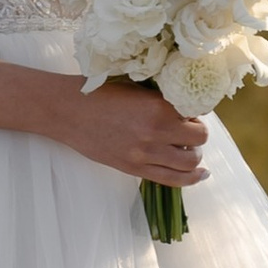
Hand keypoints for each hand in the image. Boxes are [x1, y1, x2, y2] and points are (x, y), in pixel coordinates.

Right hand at [58, 77, 209, 189]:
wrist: (68, 111)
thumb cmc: (99, 93)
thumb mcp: (136, 87)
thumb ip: (161, 98)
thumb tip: (186, 107)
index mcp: (157, 106)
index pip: (197, 112)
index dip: (197, 111)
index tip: (190, 111)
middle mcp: (155, 132)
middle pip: (199, 138)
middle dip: (198, 133)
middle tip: (188, 129)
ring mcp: (145, 154)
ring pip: (190, 162)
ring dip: (195, 155)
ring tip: (187, 148)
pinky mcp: (135, 169)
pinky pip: (173, 180)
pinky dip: (192, 177)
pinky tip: (200, 173)